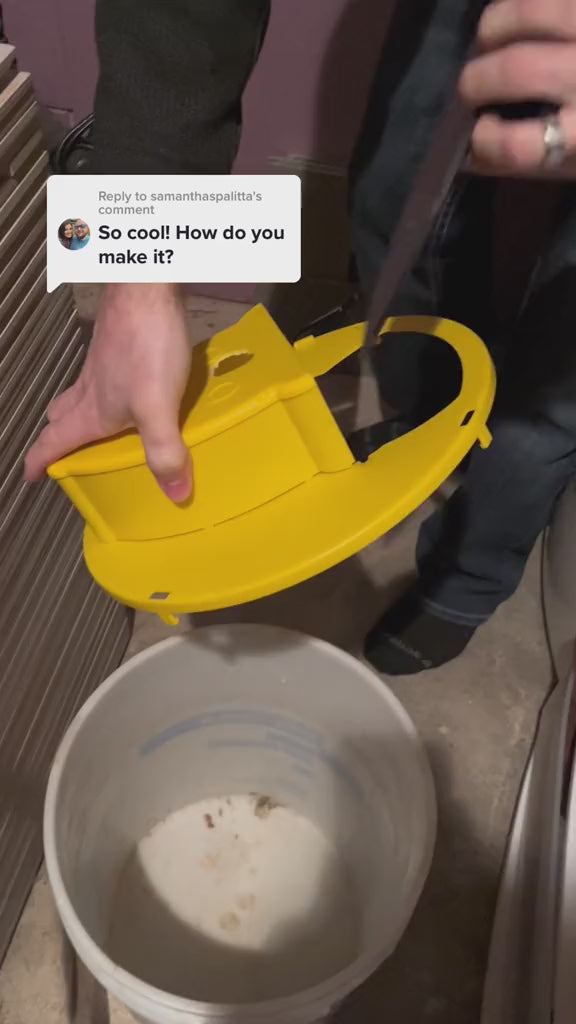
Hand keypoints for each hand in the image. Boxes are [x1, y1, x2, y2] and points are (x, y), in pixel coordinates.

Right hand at [25, 283, 192, 501]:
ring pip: (82, 394)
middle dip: (62, 437)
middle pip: (64, 416)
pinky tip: (136, 389)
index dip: (40, 462)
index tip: (33, 477)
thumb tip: (174, 495)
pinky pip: (107, 375)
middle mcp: (91, 388)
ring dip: (85, 412)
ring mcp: (104, 363)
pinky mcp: (121, 344)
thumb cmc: (145, 345)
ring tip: (105, 428)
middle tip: (69, 453)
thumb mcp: (158, 406)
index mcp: (92, 410)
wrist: (147, 285)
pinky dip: (111, 389)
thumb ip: (165, 450)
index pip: (54, 441)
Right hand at [460, 0, 575, 175]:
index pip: (520, 144)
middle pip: (516, 69)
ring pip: (529, 11)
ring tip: (489, 40)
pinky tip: (525, 19)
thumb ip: (529, 161)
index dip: (486, 142)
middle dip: (475, 81)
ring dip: (492, 27)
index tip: (477, 136)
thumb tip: (471, 158)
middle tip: (470, 89)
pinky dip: (525, 5)